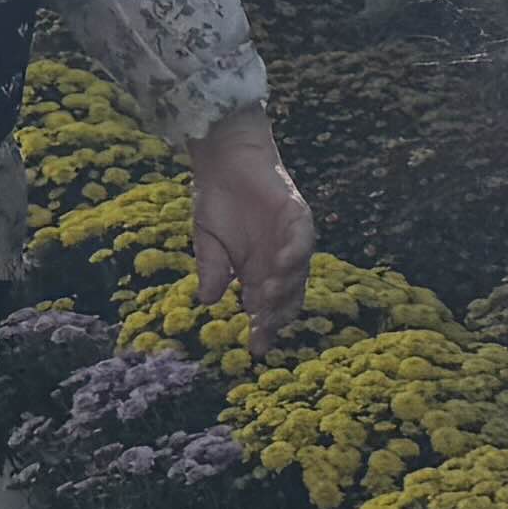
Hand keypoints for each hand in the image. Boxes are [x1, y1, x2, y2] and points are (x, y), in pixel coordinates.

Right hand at [186, 109, 312, 352]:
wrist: (225, 159)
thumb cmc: (217, 199)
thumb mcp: (206, 242)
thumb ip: (210, 270)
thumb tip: (206, 302)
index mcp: (257, 272)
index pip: (265, 308)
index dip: (263, 328)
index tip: (255, 349)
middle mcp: (279, 261)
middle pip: (286, 298)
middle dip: (275, 316)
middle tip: (262, 328)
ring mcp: (291, 240)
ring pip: (296, 274)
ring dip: (282, 289)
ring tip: (266, 301)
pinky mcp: (298, 217)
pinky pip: (301, 242)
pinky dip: (292, 256)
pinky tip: (278, 267)